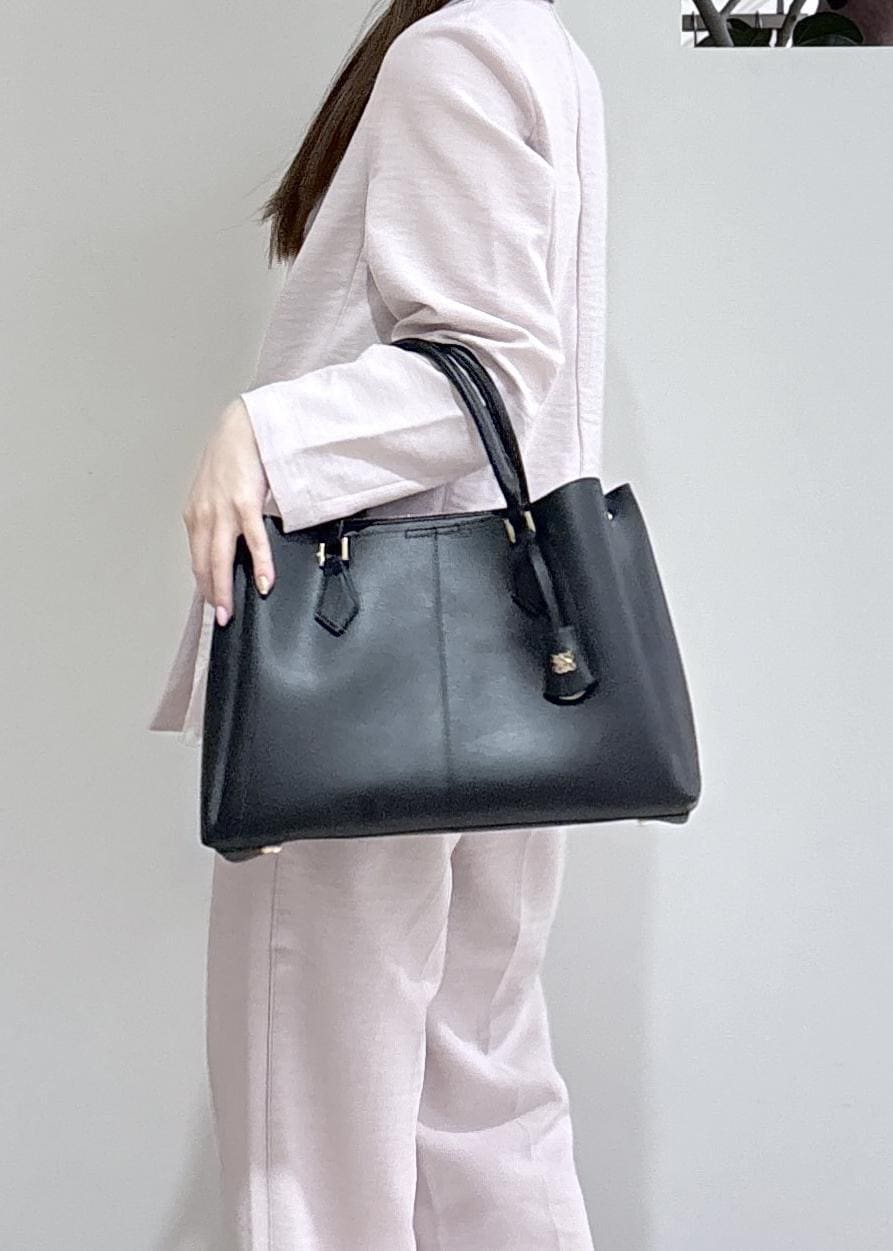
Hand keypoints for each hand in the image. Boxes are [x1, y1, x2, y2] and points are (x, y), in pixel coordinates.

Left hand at [182, 398, 274, 624]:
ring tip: (230, 611)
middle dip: (211, 594)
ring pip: (222, 559)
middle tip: (220, 618)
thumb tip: (230, 542)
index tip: (211, 603)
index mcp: (196, 514)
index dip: (204, 583)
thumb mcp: (217, 490)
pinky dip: (259, 564)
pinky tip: (263, 582)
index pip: (197, 557)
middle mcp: (204, 515)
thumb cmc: (233, 458)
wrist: (244, 428)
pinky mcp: (245, 504)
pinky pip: (253, 542)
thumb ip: (219, 517)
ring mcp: (223, 511)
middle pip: (205, 564)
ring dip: (225, 589)